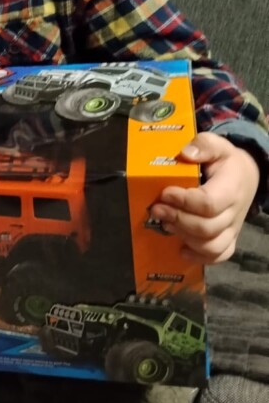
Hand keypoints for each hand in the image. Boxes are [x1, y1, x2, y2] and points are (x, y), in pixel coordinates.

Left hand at [149, 132, 259, 263]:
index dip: (184, 201)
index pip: (209, 203)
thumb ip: (203, 145)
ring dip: (184, 237)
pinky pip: (218, 256)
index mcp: (231, 188)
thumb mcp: (217, 145)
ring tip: (165, 225)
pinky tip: (181, 249)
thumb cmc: (225, 161)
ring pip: (211, 246)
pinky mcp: (227, 238)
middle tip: (156, 209)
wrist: (245, 176)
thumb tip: (186, 153)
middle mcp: (234, 212)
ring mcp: (232, 228)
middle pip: (207, 227)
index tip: (165, 193)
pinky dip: (199, 257)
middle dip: (177, 220)